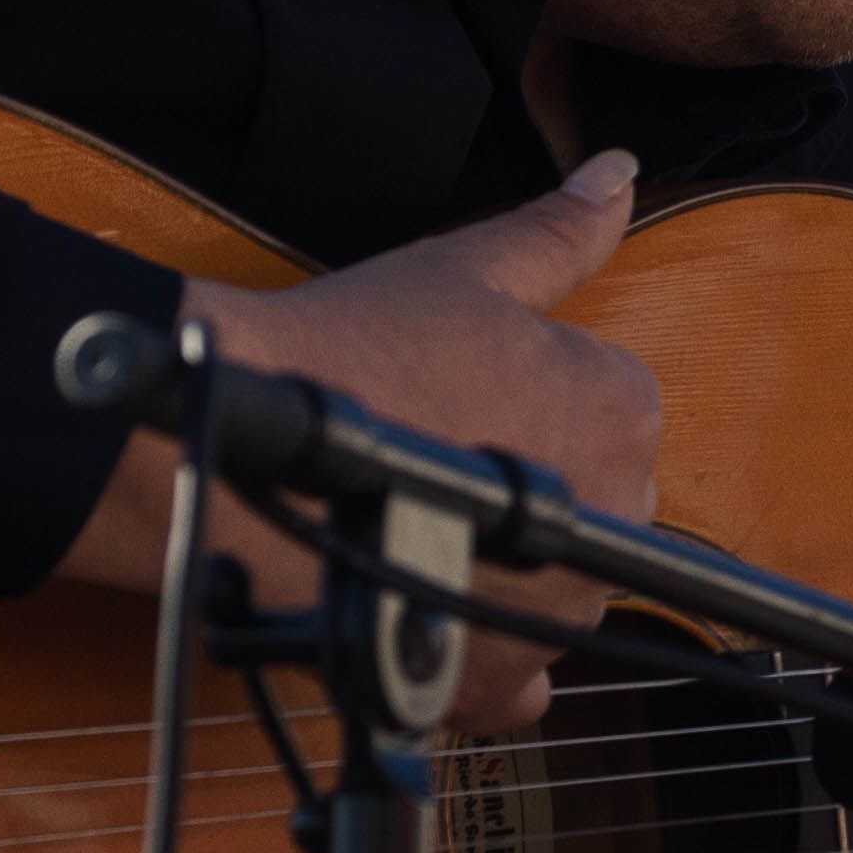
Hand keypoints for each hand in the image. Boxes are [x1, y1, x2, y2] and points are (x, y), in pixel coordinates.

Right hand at [54, 153, 662, 735]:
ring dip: (507, 566)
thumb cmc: (347, 351)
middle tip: (436, 454)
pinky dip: (488, 657)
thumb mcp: (465, 270)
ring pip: (558, 587)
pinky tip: (431, 606)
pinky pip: (526, 679)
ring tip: (415, 520)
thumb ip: (561, 230)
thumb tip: (621, 172)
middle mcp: (617, 514)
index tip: (463, 393)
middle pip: (595, 500)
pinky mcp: (499, 678)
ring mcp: (561, 606)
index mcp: (621, 409)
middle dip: (533, 486)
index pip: (608, 404)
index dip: (529, 396)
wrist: (231, 445)